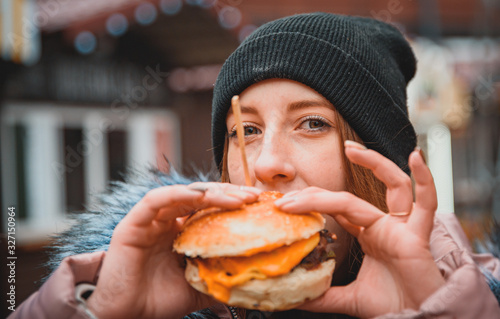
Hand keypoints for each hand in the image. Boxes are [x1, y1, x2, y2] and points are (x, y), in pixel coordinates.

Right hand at [87, 182, 260, 318]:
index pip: (209, 208)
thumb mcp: (197, 287)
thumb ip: (218, 278)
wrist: (126, 318)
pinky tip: (203, 197)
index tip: (258, 204)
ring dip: (211, 193)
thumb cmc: (157, 302)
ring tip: (237, 198)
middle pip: (200, 197)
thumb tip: (250, 279)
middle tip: (253, 196)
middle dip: (229, 193)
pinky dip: (180, 194)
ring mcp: (150, 220)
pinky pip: (157, 200)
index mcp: (180, 232)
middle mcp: (166, 222)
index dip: (233, 202)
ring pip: (183, 194)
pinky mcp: (134, 223)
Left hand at [275, 142, 444, 317]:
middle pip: (350, 197)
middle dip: (321, 191)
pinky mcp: (418, 236)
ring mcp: (401, 227)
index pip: (337, 209)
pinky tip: (414, 156)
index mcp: (368, 235)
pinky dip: (424, 179)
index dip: (312, 204)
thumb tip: (296, 300)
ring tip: (350, 148)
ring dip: (374, 162)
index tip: (284, 204)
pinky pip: (426, 203)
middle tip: (291, 193)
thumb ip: (325, 296)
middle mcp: (383, 226)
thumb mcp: (350, 299)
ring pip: (392, 185)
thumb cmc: (394, 306)